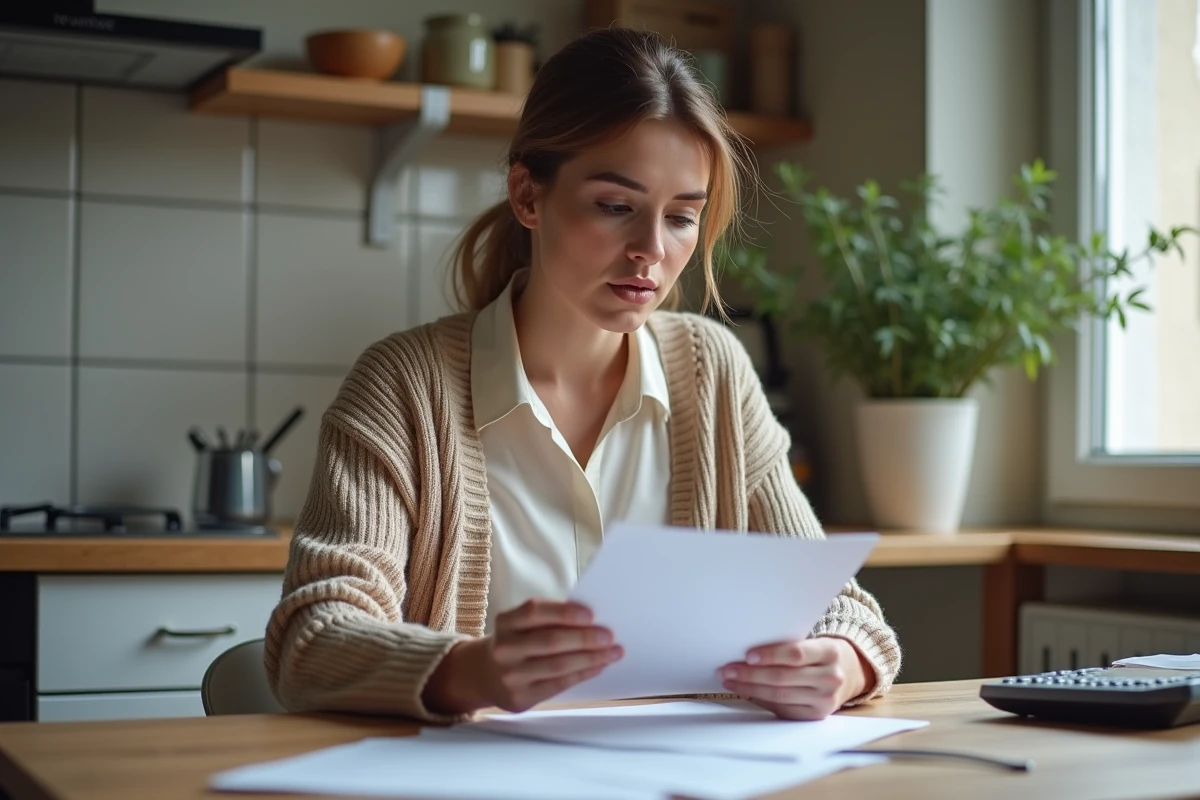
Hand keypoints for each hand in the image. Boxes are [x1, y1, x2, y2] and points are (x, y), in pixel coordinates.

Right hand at [423, 599, 622, 715]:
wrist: (484, 675)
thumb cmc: (516, 641)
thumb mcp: (520, 624)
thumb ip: (549, 619)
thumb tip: (593, 621)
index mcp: (505, 622)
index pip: (535, 611)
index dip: (564, 613)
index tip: (592, 614)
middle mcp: (504, 648)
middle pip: (551, 641)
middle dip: (584, 638)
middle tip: (609, 636)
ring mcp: (511, 676)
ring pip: (558, 666)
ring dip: (591, 658)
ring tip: (612, 652)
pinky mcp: (520, 697)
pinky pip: (559, 685)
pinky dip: (582, 674)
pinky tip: (598, 666)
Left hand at [718, 637, 870, 719]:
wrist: (846, 673)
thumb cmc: (819, 654)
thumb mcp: (813, 642)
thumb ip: (788, 646)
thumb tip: (747, 653)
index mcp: (830, 652)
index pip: (795, 654)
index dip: (770, 655)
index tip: (747, 655)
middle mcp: (831, 678)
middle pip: (783, 678)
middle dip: (750, 674)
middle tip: (728, 669)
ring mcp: (824, 700)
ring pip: (779, 695)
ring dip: (750, 688)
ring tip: (730, 680)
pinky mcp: (815, 715)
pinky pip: (782, 709)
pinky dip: (761, 700)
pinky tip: (746, 692)